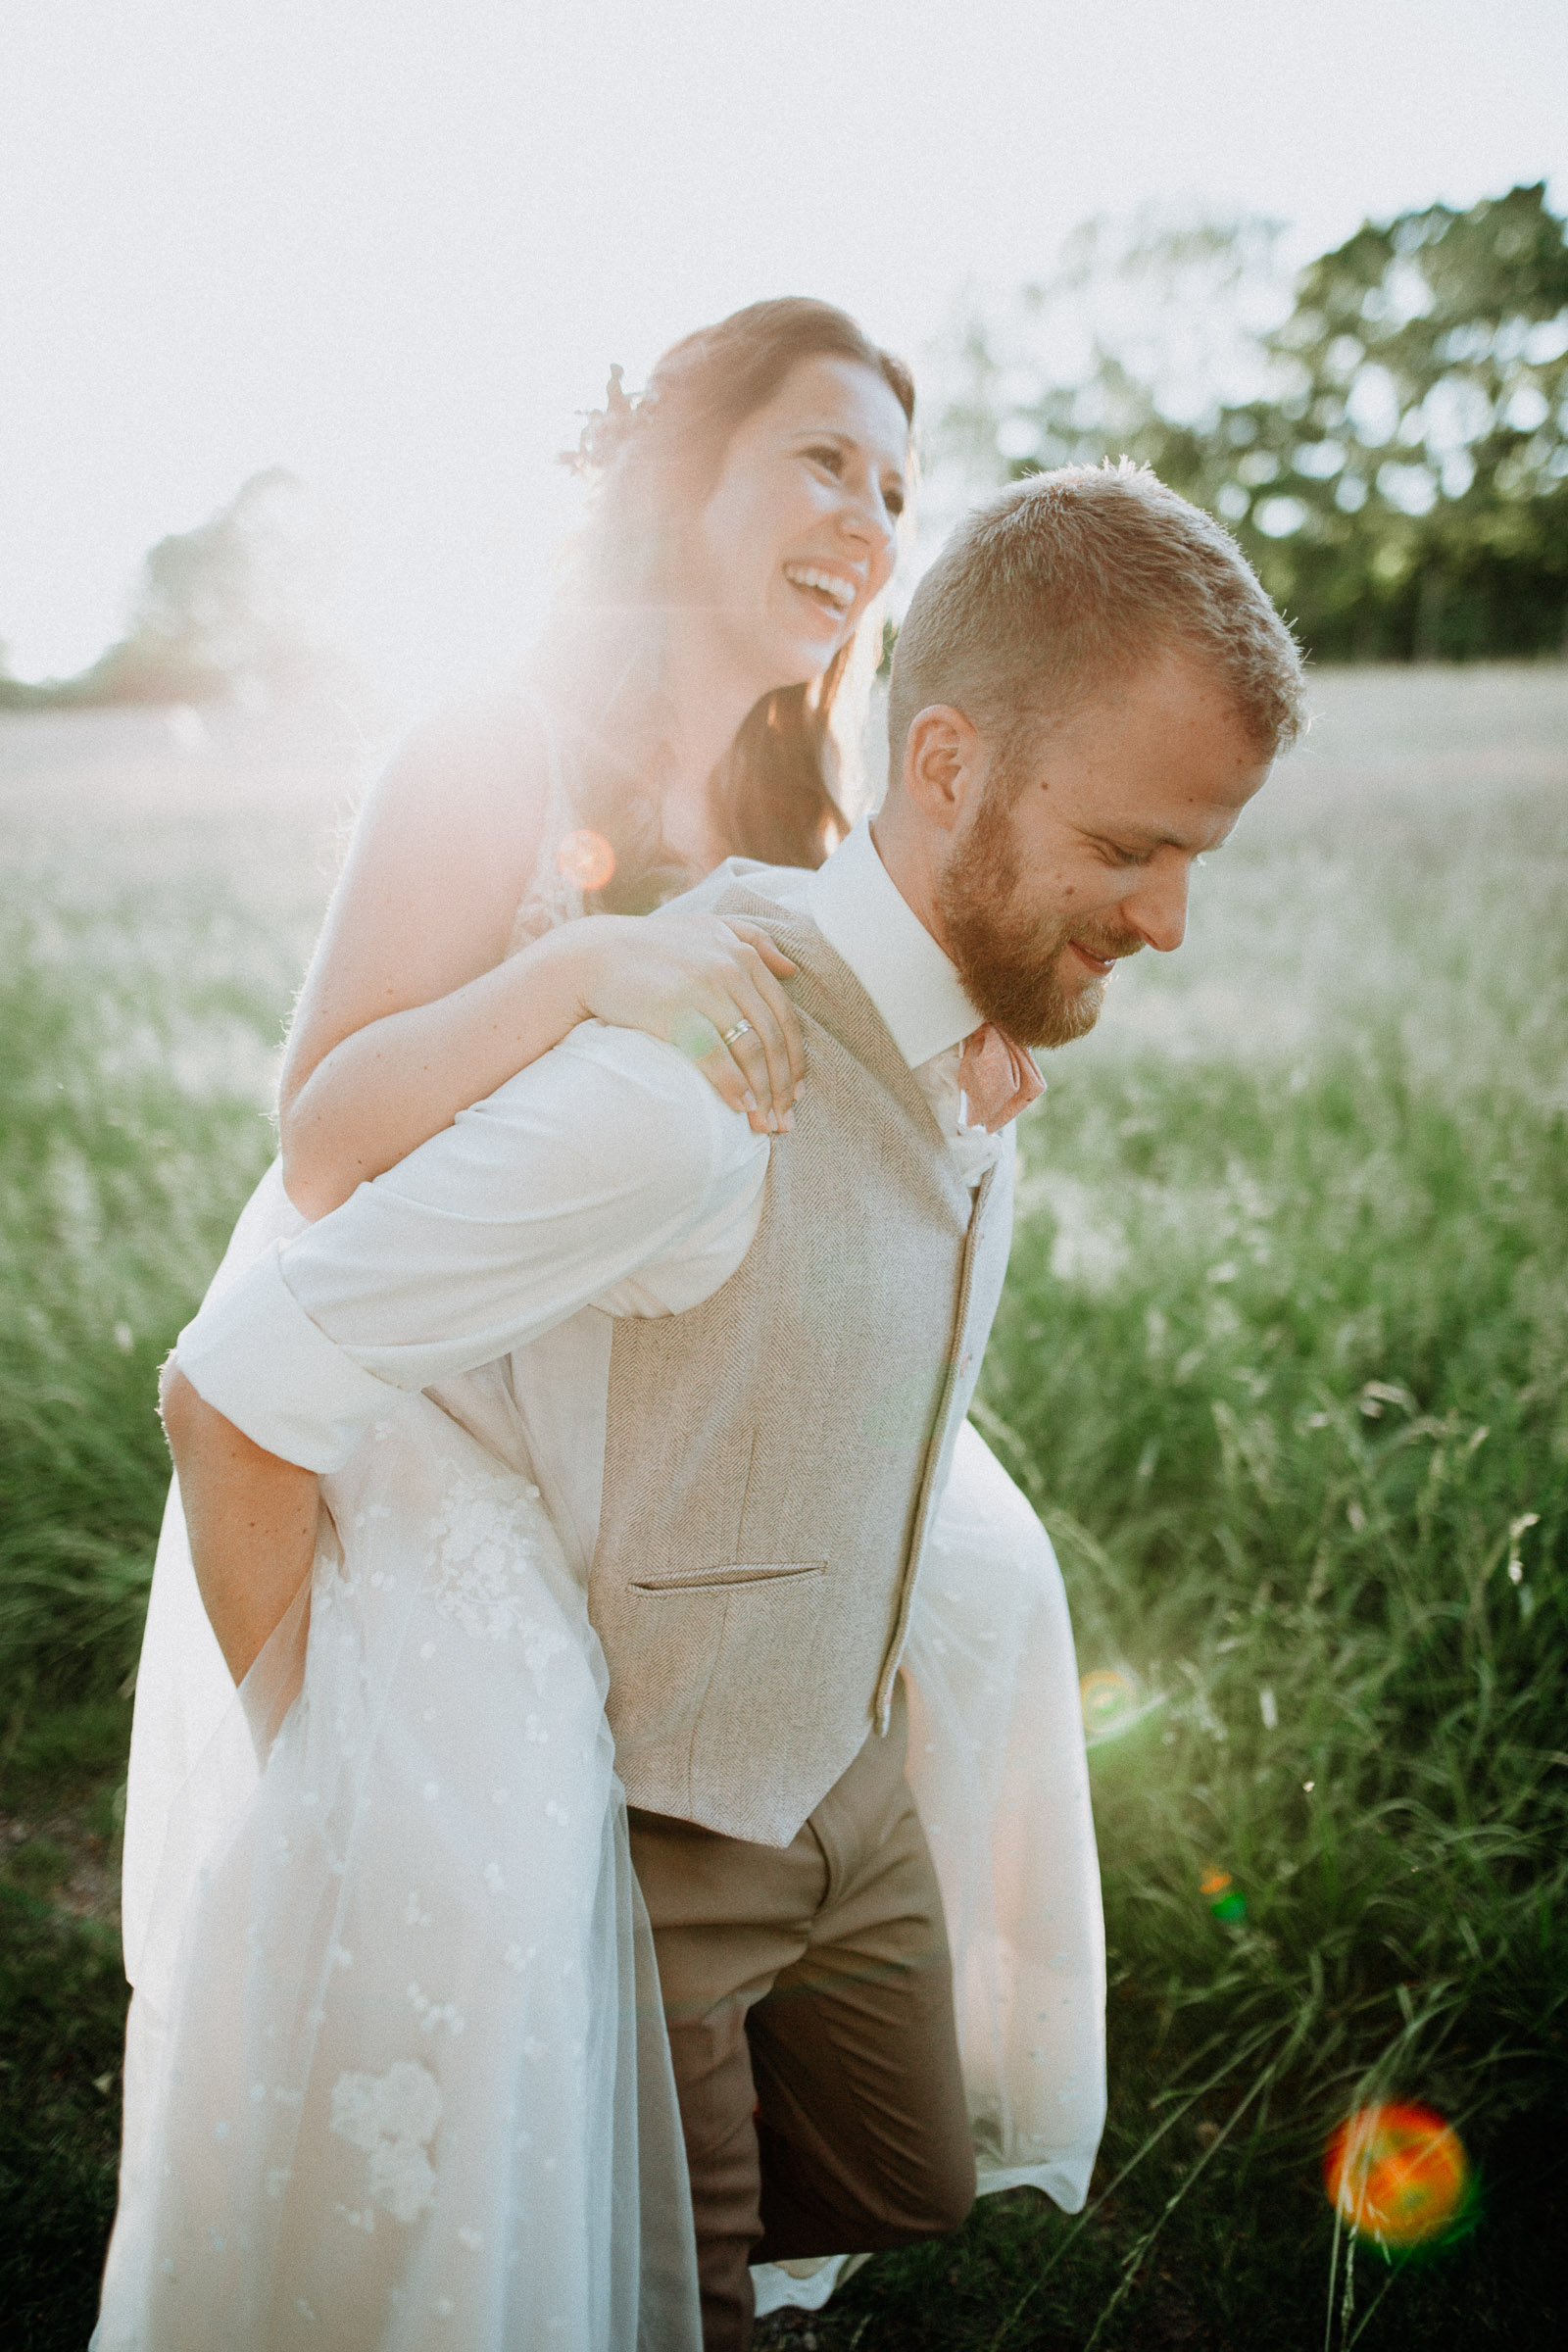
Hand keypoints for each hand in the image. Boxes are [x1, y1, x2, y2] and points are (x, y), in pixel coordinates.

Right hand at [566, 912, 804, 1130]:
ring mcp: (703, 989)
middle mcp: (729, 968)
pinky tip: (739, 1107)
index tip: (794, 1093)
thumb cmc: (651, 948)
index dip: (795, 1059)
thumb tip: (792, 968)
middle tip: (785, 1121)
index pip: (783, 1015)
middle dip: (782, 1086)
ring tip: (765, 1124)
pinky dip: (732, 1085)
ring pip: (750, 1049)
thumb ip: (753, 940)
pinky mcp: (675, 1011)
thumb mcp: (707, 928)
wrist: (591, 956)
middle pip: (771, 1037)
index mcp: (741, 953)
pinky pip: (716, 1055)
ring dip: (762, 1093)